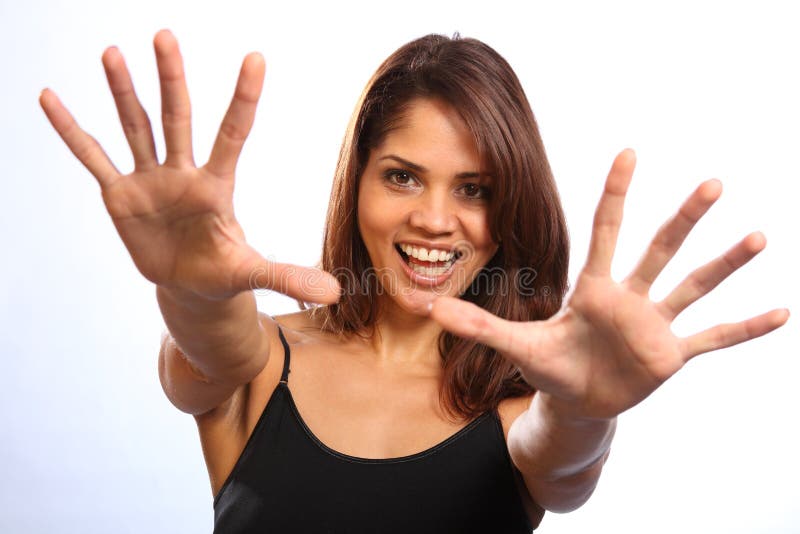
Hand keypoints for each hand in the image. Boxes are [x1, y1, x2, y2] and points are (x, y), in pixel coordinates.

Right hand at [40, 30, 339, 302]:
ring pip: (136, 127)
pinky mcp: (120, 195)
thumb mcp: (253, 274)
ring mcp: (150, 180)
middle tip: (165, 35)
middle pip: (177, 117)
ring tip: (111, 52)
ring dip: (123, 92)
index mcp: (217, 186)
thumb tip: (335, 290)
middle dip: (171, 79)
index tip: (256, 57)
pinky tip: (51, 98)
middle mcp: (183, 173)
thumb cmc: (224, 272)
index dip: (244, 98)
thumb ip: (289, 276)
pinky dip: (72, 130)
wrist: (189, 285)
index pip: (233, 134)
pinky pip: (93, 158)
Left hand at [429, 149, 788, 419]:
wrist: (575, 401)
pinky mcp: (671, 355)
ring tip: (757, 237)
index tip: (628, 152)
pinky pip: (714, 338)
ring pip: (692, 286)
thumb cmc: (549, 365)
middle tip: (712, 183)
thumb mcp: (515, 344)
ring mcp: (654, 325)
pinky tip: (781, 312)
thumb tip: (430, 308)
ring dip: (724, 265)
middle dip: (683, 219)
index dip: (615, 193)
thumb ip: (478, 324)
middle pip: (658, 249)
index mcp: (594, 289)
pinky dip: (744, 328)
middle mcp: (630, 298)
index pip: (605, 231)